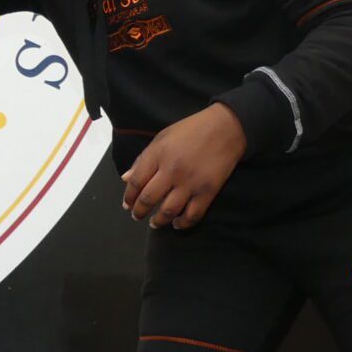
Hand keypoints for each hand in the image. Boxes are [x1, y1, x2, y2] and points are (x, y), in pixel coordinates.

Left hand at [121, 104, 247, 229]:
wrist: (226, 127)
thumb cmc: (191, 130)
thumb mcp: (162, 137)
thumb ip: (143, 159)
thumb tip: (125, 178)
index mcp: (158, 154)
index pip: (136, 182)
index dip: (129, 196)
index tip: (127, 204)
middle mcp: (171, 170)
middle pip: (148, 199)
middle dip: (139, 211)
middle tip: (137, 216)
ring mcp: (190, 182)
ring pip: (168, 211)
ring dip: (158, 221)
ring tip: (155, 223)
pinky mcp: (208, 191)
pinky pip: (193, 214)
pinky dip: (183, 223)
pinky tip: (177, 223)